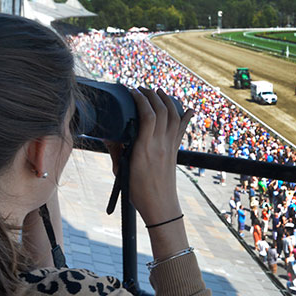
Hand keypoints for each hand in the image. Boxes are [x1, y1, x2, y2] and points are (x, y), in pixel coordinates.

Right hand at [119, 87, 192, 223]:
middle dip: (152, 95)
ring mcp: (170, 147)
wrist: (160, 206)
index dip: (141, 99)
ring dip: (167, 101)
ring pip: (174, 117)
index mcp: (144, 149)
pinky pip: (182, 130)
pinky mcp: (175, 151)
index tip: (131, 91)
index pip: (148, 116)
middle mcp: (160, 145)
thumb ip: (115, 150)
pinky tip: (188, 108)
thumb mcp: (121, 170)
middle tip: (142, 89)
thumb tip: (107, 134)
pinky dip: (185, 117)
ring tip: (158, 92)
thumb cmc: (138, 191)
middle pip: (162, 111)